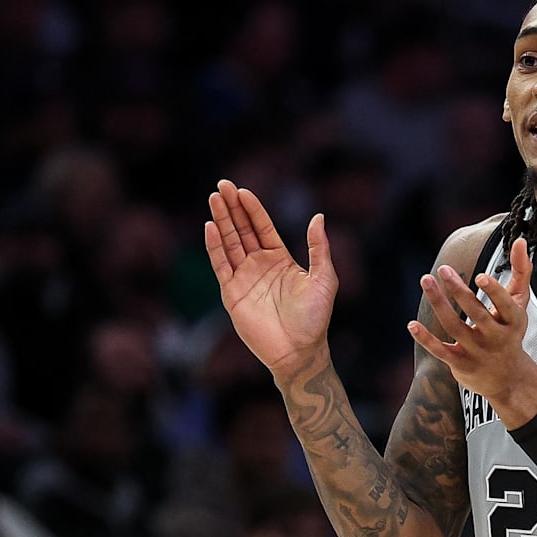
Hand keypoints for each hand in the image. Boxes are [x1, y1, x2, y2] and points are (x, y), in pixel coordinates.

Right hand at [205, 179, 336, 382]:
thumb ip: (319, 248)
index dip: (252, 209)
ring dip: (221, 221)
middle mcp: (259, 266)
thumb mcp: (325, 278)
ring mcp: (244, 279)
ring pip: (229, 243)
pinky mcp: (232, 294)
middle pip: (241, 230)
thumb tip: (318, 216)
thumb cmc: (315, 318)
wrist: (300, 351)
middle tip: (222, 185)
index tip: (242, 190)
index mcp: (280, 259)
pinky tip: (211, 227)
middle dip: (232, 208)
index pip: (262, 227)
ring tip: (213, 199)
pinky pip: (221, 265)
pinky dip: (215, 247)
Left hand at [408, 237, 536, 424]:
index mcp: (514, 322)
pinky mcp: (460, 364)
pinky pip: (440, 350)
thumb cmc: (511, 332)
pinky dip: (426, 338)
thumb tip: (521, 239)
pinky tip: (412, 324)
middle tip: (444, 269)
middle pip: (476, 313)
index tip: (480, 276)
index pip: (506, 306)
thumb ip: (521, 271)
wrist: (507, 379)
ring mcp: (477, 352)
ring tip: (426, 279)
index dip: (494, 292)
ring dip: (438, 303)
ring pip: (454, 326)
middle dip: (459, 291)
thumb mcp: (520, 304)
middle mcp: (496, 338)